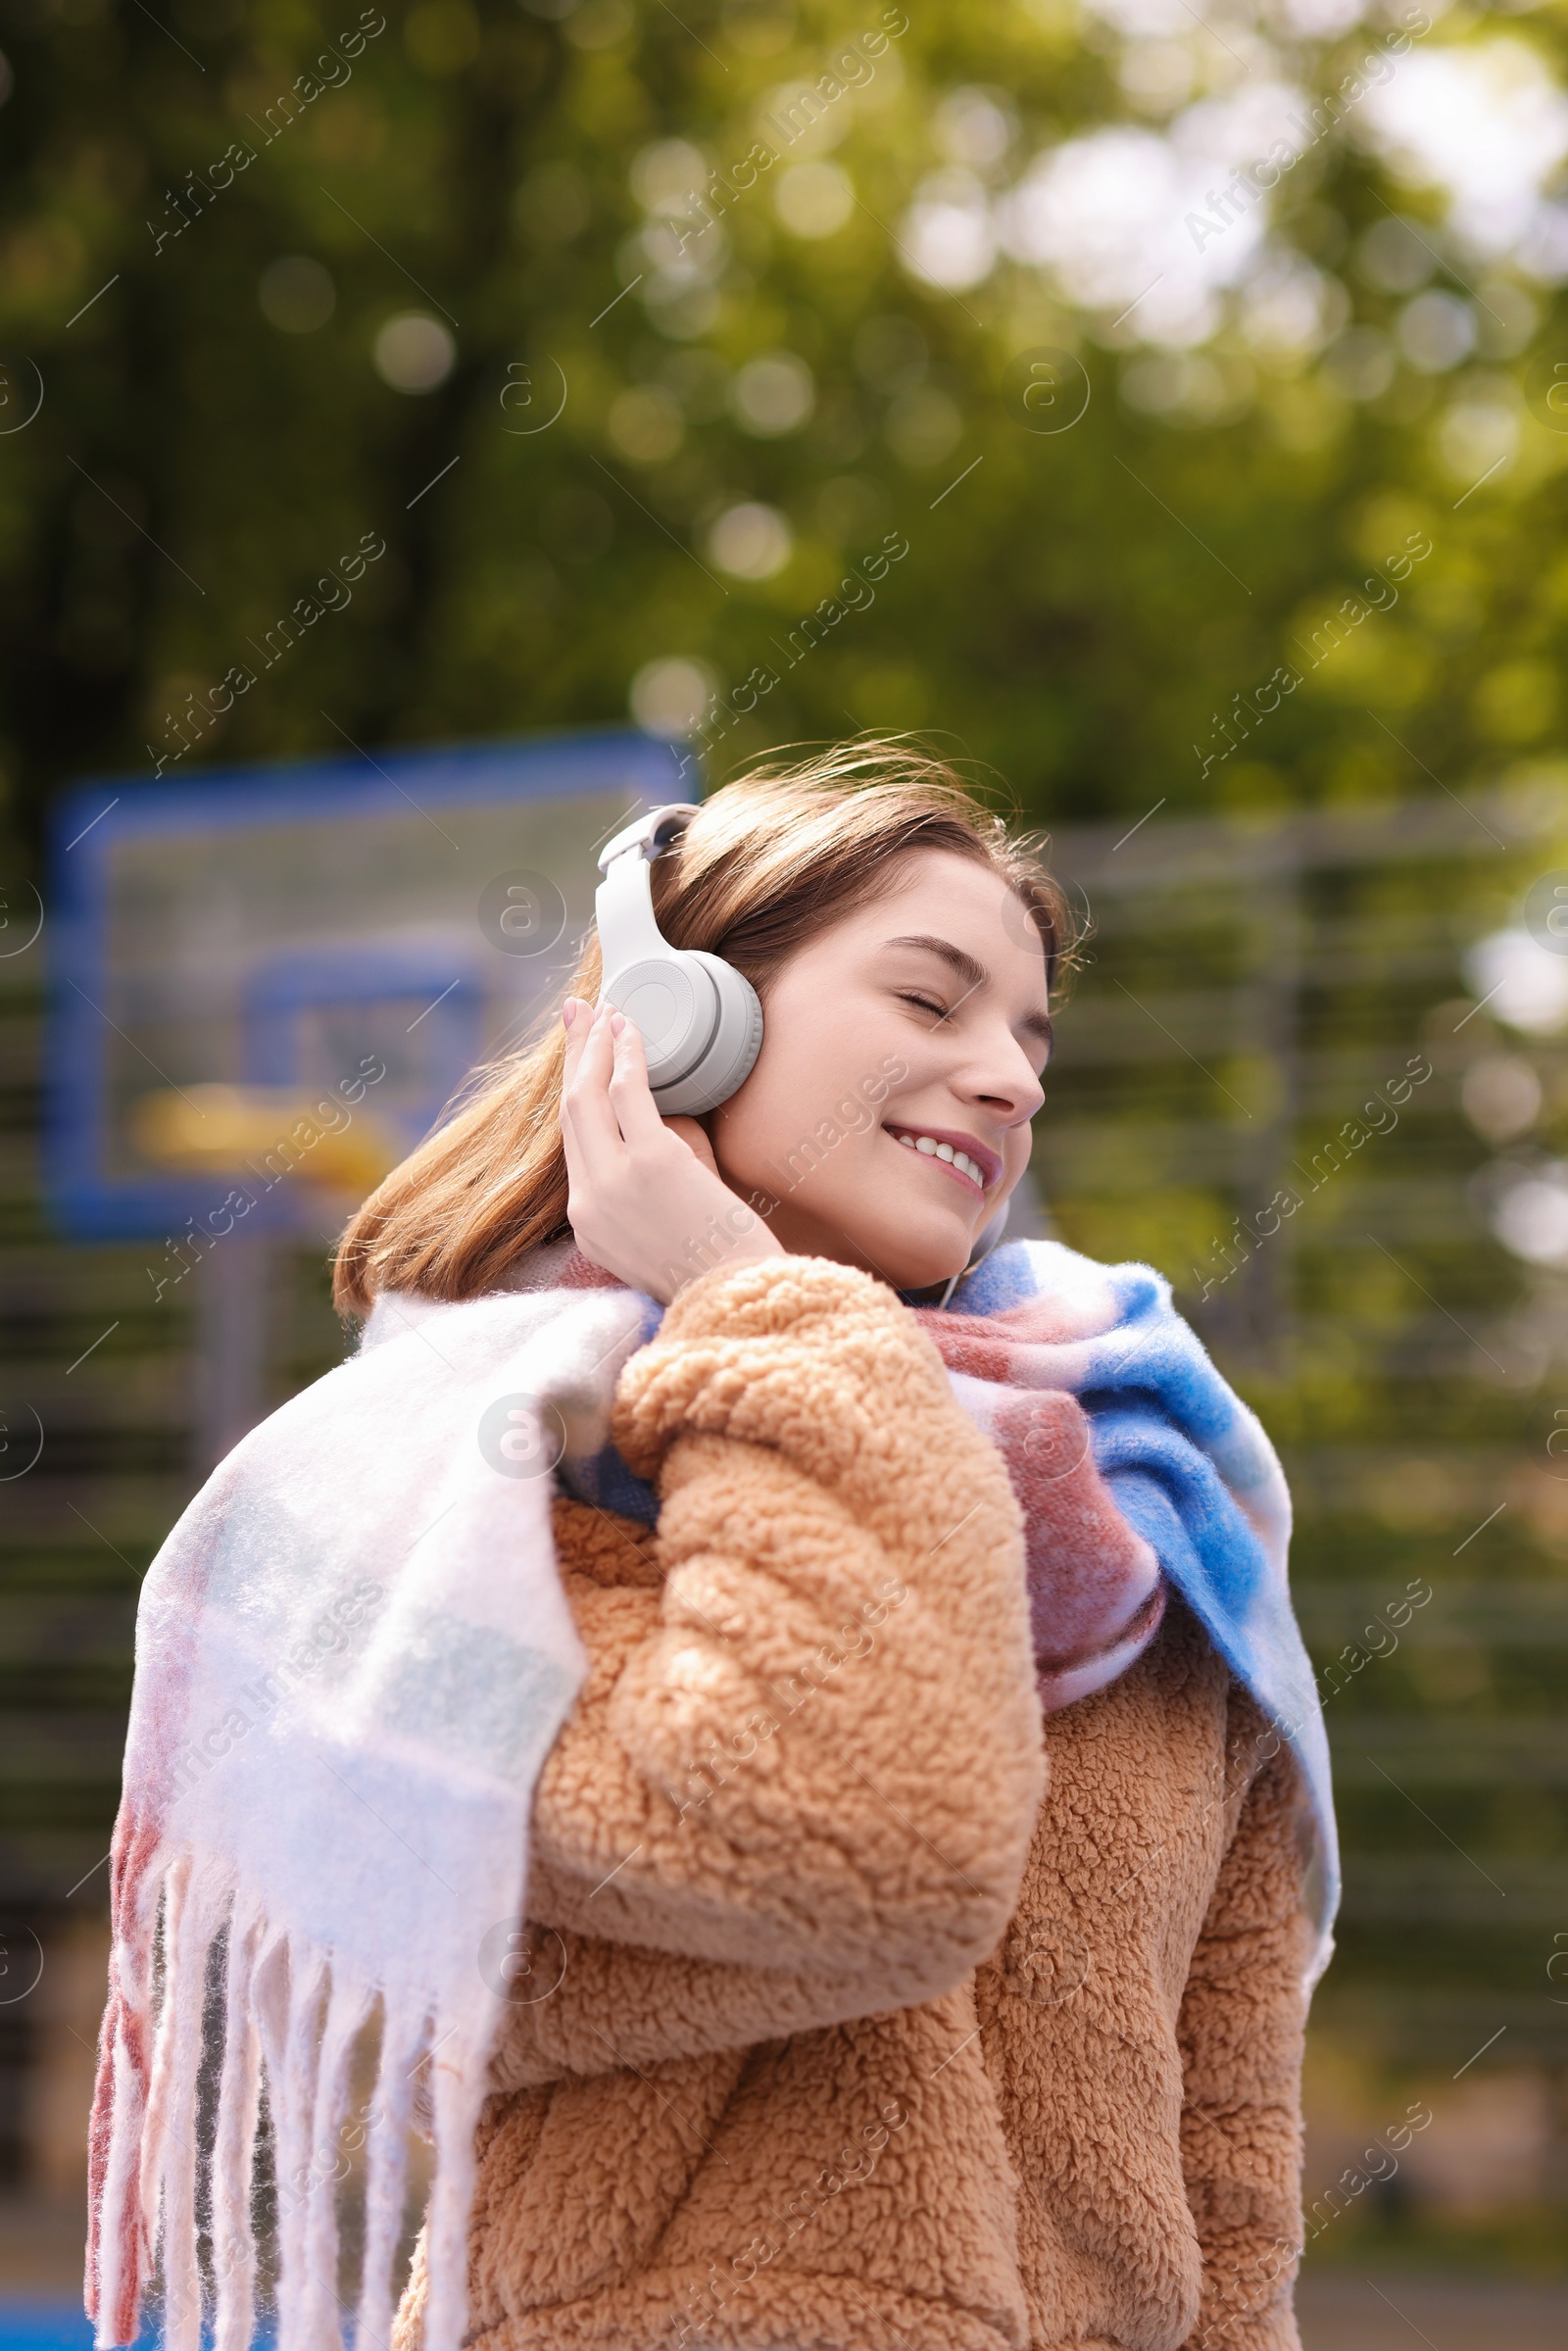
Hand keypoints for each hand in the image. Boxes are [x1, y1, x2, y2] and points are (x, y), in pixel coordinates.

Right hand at [559, 998, 783, 1303]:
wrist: (737, 1299)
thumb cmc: (716, 1269)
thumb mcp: (658, 1234)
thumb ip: (646, 1187)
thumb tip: (662, 1126)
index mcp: (587, 1224)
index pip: (570, 1144)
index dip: (571, 1093)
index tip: (576, 1058)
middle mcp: (588, 1201)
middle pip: (569, 1111)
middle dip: (573, 1055)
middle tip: (578, 1013)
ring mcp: (614, 1180)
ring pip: (589, 1095)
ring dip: (597, 1045)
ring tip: (606, 1010)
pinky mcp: (649, 1162)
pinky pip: (628, 1093)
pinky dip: (627, 1055)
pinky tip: (631, 1031)